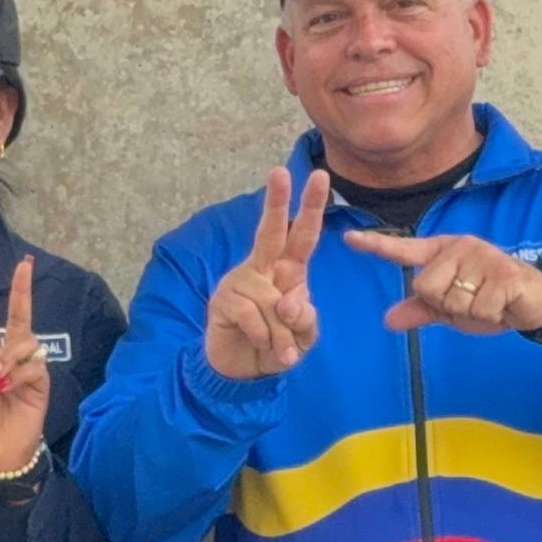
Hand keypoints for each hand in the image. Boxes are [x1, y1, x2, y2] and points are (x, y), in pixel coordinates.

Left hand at [0, 255, 48, 471]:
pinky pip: (34, 366)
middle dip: (21, 290)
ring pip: (25, 341)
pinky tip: (7, 386)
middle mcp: (7, 359)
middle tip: (24, 265)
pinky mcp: (40, 384)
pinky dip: (18, 373)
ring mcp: (26, 370)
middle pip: (17, 318)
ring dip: (9, 353)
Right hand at [204, 167, 327, 379]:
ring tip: (279, 349)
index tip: (318, 175)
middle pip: (272, 232)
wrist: (241, 371)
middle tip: (280, 171)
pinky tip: (259, 344)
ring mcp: (240, 282)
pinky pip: (253, 317)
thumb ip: (304, 318)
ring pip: (272, 301)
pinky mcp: (222, 300)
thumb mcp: (303, 336)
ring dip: (282, 334)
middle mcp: (263, 268)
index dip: (310, 207)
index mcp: (288, 270)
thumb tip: (286, 301)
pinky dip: (264, 338)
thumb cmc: (277, 345)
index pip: (303, 236)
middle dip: (277, 202)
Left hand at [343, 229, 541, 334]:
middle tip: (472, 300)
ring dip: (470, 312)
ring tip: (488, 301)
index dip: (375, 246)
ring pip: (452, 300)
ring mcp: (482, 257)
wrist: (535, 302)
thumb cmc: (491, 300)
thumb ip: (423, 310)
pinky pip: (477, 309)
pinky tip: (501, 304)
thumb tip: (389, 320)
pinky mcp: (502, 273)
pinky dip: (489, 315)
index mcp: (443, 253)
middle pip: (426, 286)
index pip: (403, 250)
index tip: (348, 238)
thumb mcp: (452, 309)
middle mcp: (460, 248)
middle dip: (447, 305)